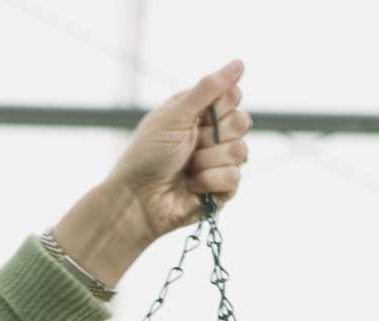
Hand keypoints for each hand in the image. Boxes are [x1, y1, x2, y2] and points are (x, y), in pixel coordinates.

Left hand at [108, 61, 251, 241]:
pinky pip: (235, 178)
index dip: (221, 105)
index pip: (233, 95)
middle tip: (189, 145)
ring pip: (241, 151)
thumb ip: (208, 89)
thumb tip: (239, 62)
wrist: (136, 200)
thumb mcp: (175, 115)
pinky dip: (209, 181)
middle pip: (242, 122)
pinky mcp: (221, 189)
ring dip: (207, 160)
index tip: (198, 116)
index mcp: (198, 112)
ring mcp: (218, 162)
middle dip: (213, 135)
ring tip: (187, 168)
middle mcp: (211, 134)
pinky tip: (191, 185)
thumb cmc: (147, 155)